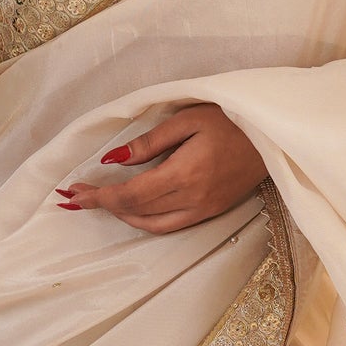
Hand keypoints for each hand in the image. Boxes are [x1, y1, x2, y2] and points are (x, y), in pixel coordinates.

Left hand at [58, 105, 267, 234]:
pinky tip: (133, 207)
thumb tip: (113, 160)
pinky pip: (170, 225)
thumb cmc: (230, 120)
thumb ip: (149, 142)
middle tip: (77, 197)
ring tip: (102, 201)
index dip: (99, 196)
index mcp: (185, 174)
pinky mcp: (211, 212)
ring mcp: (203, 210)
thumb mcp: (187, 119)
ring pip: (151, 225)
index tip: (74, 192)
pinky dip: (145, 220)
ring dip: (123, 216)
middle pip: (136, 212)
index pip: (130, 194)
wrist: (272, 137)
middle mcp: (192, 199)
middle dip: (103, 206)